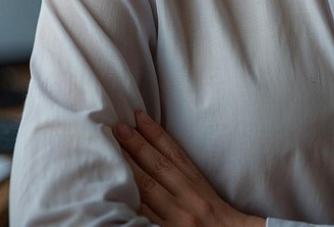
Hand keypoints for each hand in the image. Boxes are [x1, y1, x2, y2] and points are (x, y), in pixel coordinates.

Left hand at [116, 110, 264, 226]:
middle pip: (158, 166)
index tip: (139, 116)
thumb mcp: (209, 195)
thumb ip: (188, 180)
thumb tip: (163, 161)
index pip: (174, 153)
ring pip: (148, 188)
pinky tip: (115, 191)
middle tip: (118, 127)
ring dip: (128, 168)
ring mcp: (176, 216)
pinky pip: (144, 214)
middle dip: (137, 145)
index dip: (156, 133)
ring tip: (112, 150)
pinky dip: (130, 202)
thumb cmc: (221, 221)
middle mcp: (188, 196)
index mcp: (198, 185)